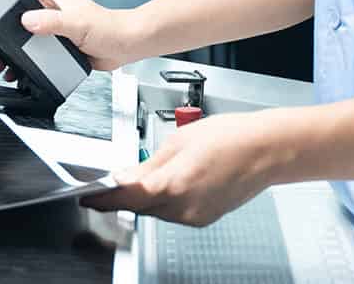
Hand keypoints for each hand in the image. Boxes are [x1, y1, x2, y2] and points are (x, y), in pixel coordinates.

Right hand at [0, 0, 142, 79]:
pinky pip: (33, 49)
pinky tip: (17, 69)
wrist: (124, 45)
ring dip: (8, 47)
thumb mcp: (76, 23)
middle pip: (14, 12)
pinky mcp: (55, 43)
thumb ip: (52, 21)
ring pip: (21, 33)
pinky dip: (22, 59)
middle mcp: (49, 7)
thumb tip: (27, 21)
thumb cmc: (108, 27)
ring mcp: (51, 25)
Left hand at [81, 110, 281, 225]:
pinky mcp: (205, 217)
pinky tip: (171, 181)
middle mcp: (183, 207)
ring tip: (148, 172)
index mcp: (172, 185)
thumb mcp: (178, 141)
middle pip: (139, 206)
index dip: (102, 199)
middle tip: (112, 180)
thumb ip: (147, 164)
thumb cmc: (229, 137)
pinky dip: (165, 199)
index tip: (86, 197)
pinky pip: (174, 211)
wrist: (266, 149)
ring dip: (146, 195)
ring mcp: (196, 216)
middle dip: (125, 194)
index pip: (125, 198)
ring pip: (156, 210)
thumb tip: (124, 176)